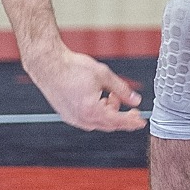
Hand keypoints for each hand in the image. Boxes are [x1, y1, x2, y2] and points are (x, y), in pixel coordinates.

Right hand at [27, 48, 143, 131]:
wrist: (48, 64)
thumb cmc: (73, 67)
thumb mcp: (103, 75)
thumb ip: (122, 89)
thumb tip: (136, 100)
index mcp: (91, 110)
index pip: (118, 121)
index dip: (132, 121)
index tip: (142, 121)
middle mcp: (81, 118)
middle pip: (109, 125)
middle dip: (122, 117)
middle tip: (131, 109)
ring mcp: (73, 119)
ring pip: (98, 123)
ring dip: (108, 113)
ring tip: (109, 96)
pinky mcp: (67, 115)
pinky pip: (87, 120)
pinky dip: (97, 113)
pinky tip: (98, 99)